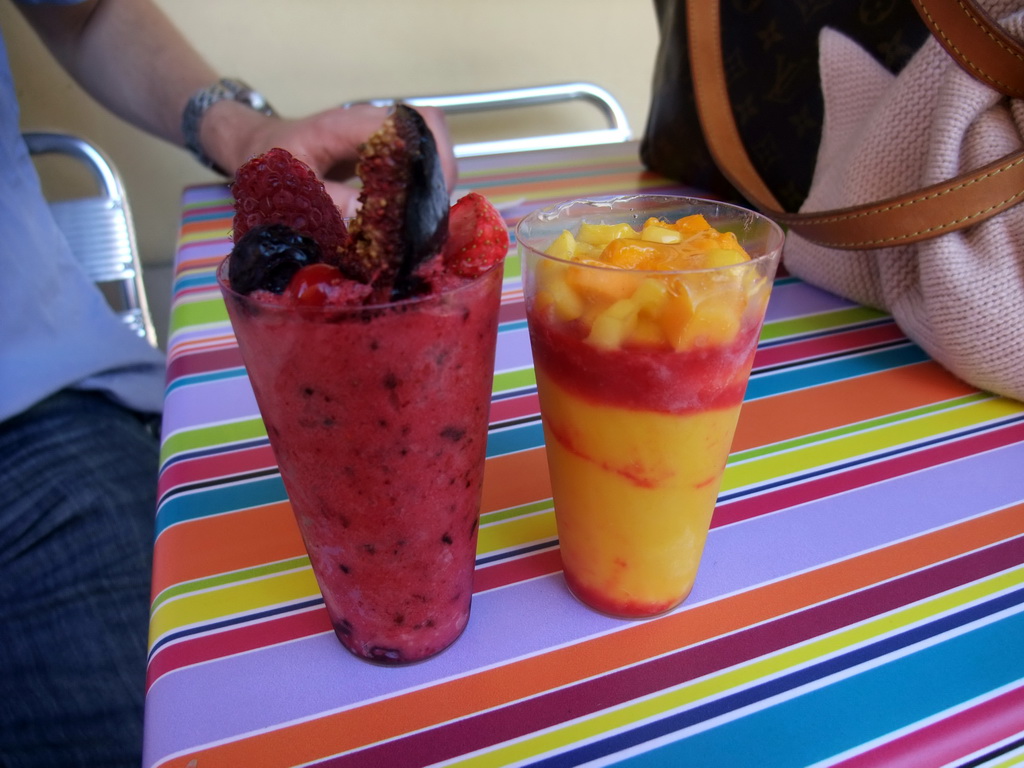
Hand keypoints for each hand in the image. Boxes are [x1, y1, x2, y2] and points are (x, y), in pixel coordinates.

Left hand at [221, 104, 457, 215]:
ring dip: (435, 180)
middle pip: (428, 127)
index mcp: (343, 126)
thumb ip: (323, 204)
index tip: (429, 203)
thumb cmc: (264, 164)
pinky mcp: (382, 149)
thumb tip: (363, 226)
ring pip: (428, 143)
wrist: (253, 147)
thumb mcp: (284, 188)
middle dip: (441, 171)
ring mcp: (377, 133)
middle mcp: (367, 122)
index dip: (429, 159)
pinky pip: (416, 159)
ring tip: (427, 220)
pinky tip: (414, 216)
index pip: (406, 124)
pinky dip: (423, 186)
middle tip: (433, 217)